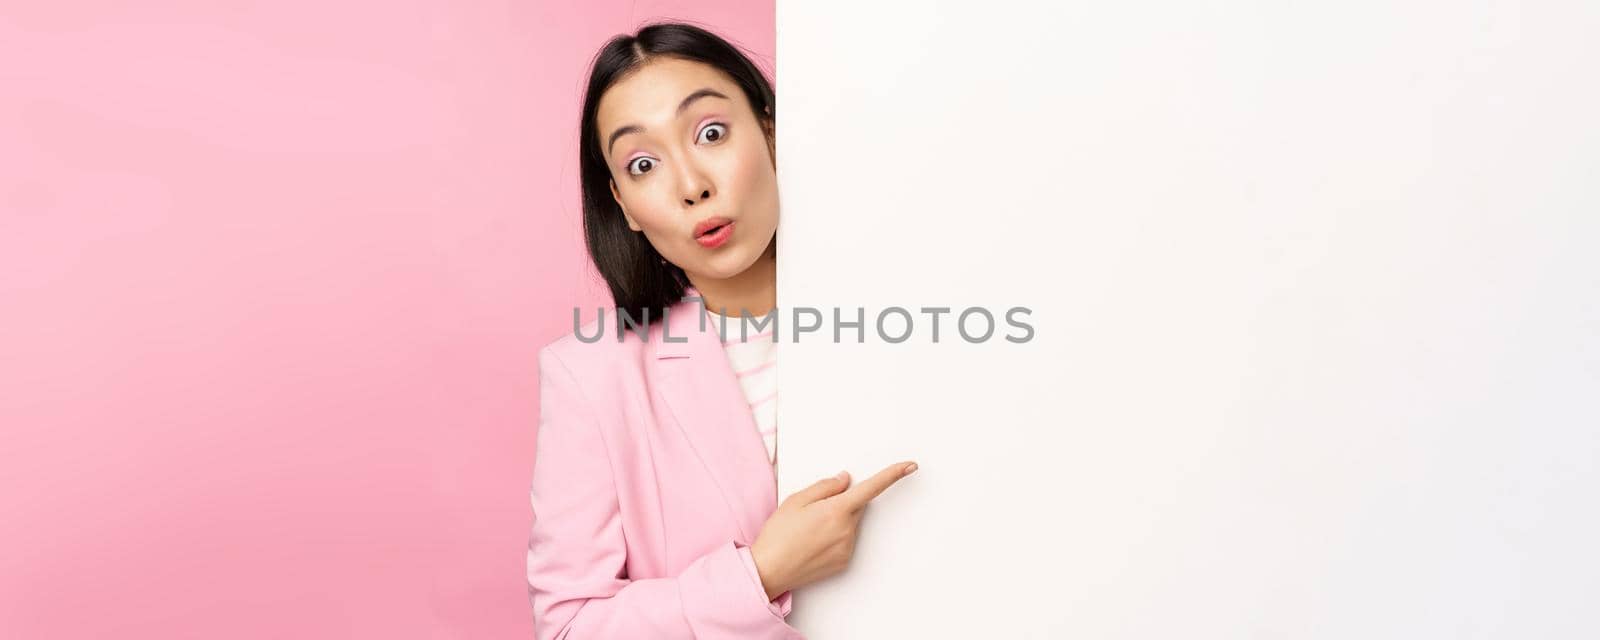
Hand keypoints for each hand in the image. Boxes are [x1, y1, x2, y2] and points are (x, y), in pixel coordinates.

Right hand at [748, 460, 918, 599]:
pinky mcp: (844, 562)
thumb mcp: (796, 500)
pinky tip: (812, 544)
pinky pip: (846, 541)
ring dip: (836, 522)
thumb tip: (845, 480)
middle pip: (855, 507)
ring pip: (850, 525)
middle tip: (812, 512)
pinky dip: (834, 538)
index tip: (910, 466)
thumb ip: (825, 486)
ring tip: (807, 532)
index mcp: (836, 511)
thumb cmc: (778, 535)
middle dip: (840, 503)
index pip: (871, 488)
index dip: (893, 475)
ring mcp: (847, 549)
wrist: (769, 571)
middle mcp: (847, 530)